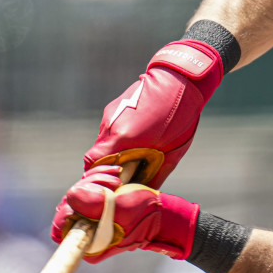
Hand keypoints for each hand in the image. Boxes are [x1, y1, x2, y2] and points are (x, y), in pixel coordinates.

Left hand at [51, 165, 199, 261]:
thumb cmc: (147, 215)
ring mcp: (91, 220)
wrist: (166, 213)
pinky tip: (116, 174)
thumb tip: (71, 196)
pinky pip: (88, 188)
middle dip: (89, 186)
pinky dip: (99, 178)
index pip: (60, 226)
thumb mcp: (121, 208)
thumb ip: (96, 204)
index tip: (93, 194)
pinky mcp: (98, 207)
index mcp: (88, 243)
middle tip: (114, 183)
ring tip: (118, 179)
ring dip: (97, 179)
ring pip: (78, 192)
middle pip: (69, 204)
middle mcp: (86, 234)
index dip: (71, 207)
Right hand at [84, 40, 224, 186]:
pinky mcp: (114, 108)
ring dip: (113, 153)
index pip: (93, 164)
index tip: (116, 183)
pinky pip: (110, 130)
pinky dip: (118, 140)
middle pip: (95, 155)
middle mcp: (110, 125)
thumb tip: (145, 193)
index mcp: (122, 137)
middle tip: (126, 174)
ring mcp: (110, 115)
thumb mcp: (172, 153)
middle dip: (107, 168)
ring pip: (102, 143)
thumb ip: (155, 175)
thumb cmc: (179, 117)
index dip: (100, 177)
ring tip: (135, 156)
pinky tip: (136, 139)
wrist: (180, 79)